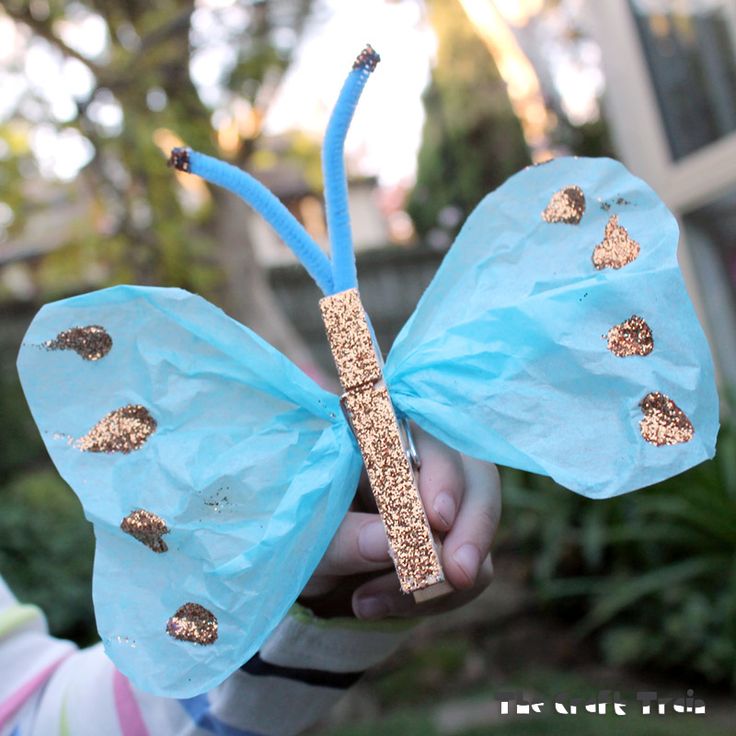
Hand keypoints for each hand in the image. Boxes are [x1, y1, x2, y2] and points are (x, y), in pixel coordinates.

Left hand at [299, 427, 500, 618]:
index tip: (436, 518)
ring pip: (479, 523)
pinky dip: (433, 597)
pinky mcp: (453, 541)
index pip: (423, 434)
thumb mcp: (302, 539)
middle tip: (455, 574)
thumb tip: (392, 543)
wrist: (298, 576)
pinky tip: (373, 606)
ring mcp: (441, 500)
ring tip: (366, 602)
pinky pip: (476, 567)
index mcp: (373, 438)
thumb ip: (343, 538)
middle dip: (470, 525)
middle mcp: (417, 459)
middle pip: (473, 472)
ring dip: (441, 575)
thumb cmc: (294, 537)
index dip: (439, 470)